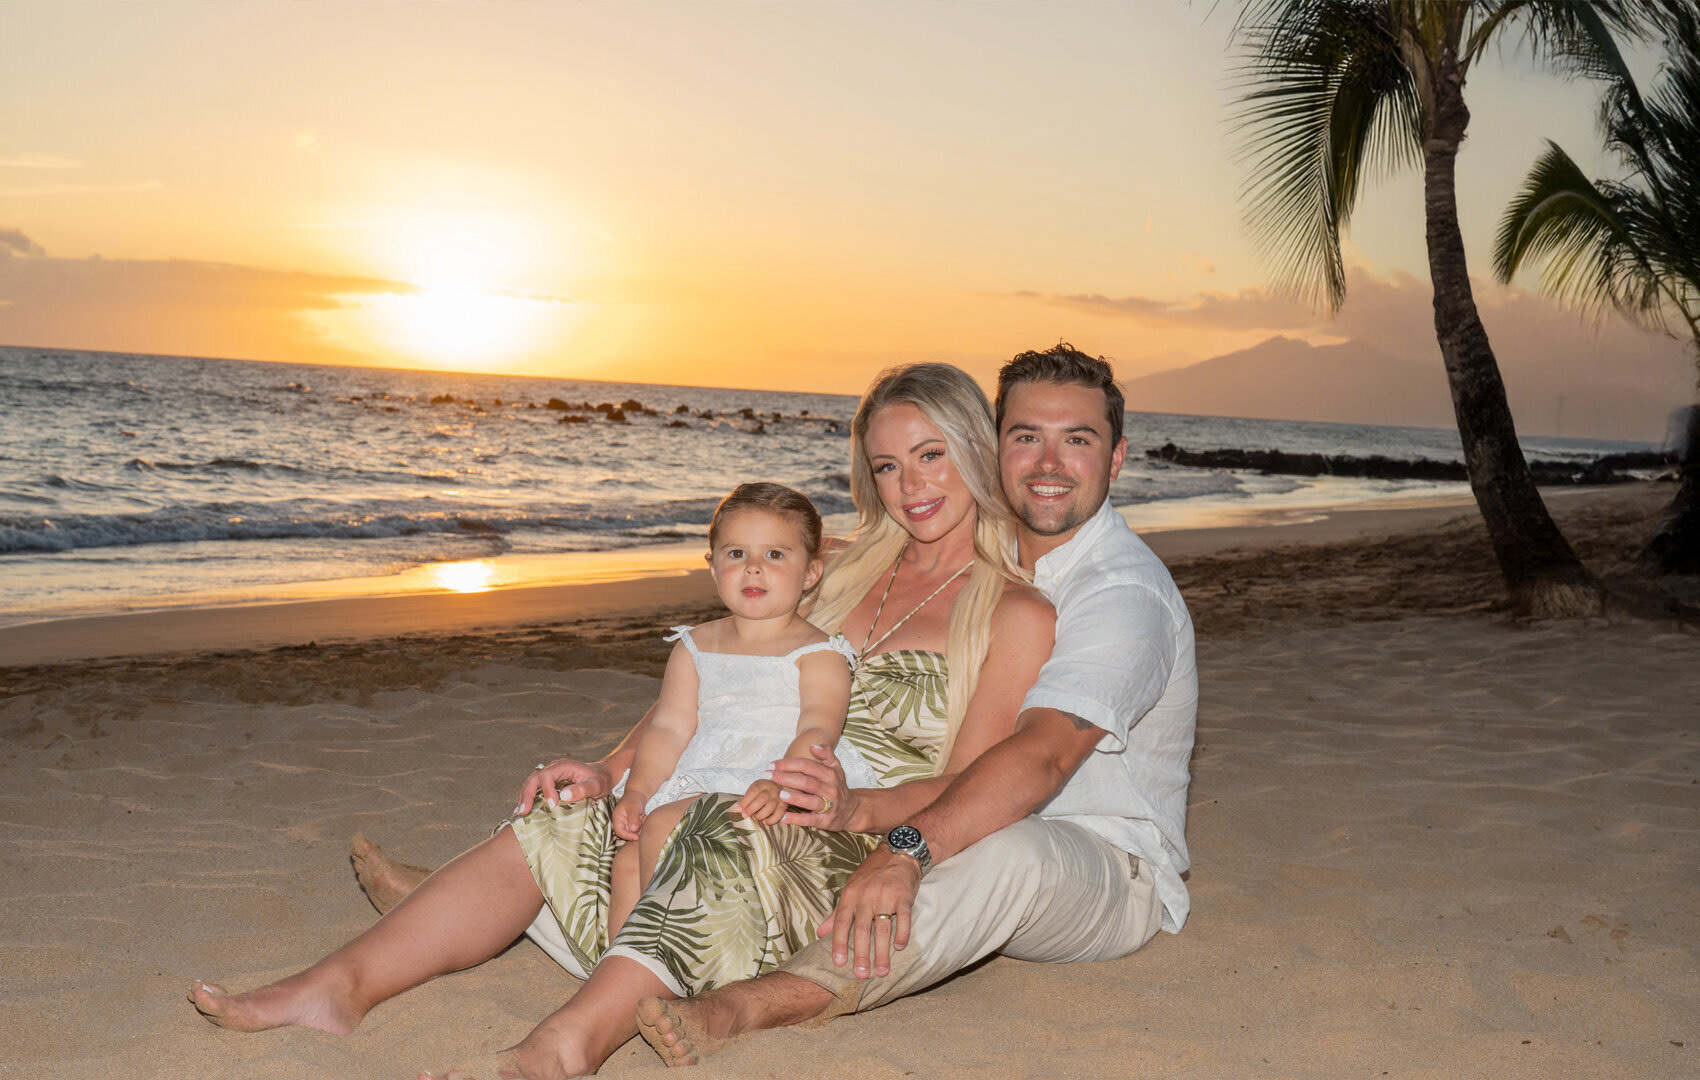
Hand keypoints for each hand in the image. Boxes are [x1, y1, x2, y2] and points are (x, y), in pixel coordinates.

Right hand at [515, 758, 612, 815]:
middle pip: (533, 779)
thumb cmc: (601, 780)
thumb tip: (564, 795)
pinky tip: (523, 811)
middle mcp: (553, 768)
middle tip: (523, 812)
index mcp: (563, 766)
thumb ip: (583, 789)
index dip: (546, 790)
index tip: (552, 806)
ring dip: (524, 798)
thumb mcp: (596, 785)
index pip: (547, 776)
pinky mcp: (548, 784)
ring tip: (520, 814)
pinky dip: (527, 799)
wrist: (603, 776)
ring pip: (530, 784)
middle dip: (527, 795)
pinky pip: (534, 789)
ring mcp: (549, 775)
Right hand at [612, 792, 647, 840]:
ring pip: (633, 831)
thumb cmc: (634, 799)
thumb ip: (633, 818)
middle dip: (636, 830)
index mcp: (617, 818)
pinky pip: (637, 828)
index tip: (637, 837)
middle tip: (642, 821)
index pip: (619, 832)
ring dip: (640, 826)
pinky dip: (642, 824)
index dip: (627, 836)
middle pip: (627, 833)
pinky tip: (644, 817)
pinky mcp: (632, 823)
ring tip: (643, 816)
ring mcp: (626, 823)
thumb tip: (633, 829)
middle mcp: (621, 822)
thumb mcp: (633, 807)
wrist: (638, 794)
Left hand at [737, 779, 785, 824]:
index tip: (739, 809)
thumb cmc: (763, 790)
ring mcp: (779, 798)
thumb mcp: (756, 788)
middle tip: (744, 815)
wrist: (780, 786)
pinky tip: (765, 822)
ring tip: (754, 818)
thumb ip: (749, 797)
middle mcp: (772, 790)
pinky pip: (779, 814)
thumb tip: (740, 809)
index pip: (753, 791)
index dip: (745, 801)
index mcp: (763, 784)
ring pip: (770, 807)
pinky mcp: (784, 806)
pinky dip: (772, 820)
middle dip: (751, 809)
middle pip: (762, 799)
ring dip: (760, 815)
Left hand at [774, 745, 858, 830]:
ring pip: (810, 801)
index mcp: (831, 774)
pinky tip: (783, 817)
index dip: (788, 764)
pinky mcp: (825, 821)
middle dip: (785, 778)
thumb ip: (826, 755)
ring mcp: (829, 806)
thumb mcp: (836, 769)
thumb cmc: (838, 787)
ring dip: (794, 798)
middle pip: (806, 782)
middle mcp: (830, 789)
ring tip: (779, 794)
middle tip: (768, 776)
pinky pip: (810, 820)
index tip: (772, 765)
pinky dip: (796, 819)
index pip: (807, 766)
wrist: (853, 810)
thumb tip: (812, 745)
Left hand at [816, 846, 920, 978]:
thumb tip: (820, 934)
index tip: (839, 963)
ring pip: (882, 928)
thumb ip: (836, 914)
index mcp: (850, 895)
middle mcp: (866, 896)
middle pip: (862, 929)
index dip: (839, 943)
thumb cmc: (871, 874)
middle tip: (861, 975)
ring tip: (881, 971)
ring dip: (881, 952)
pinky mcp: (903, 895)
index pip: (842, 923)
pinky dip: (902, 933)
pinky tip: (899, 948)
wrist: (897, 853)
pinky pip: (902, 917)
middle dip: (861, 954)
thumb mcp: (850, 889)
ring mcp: (885, 895)